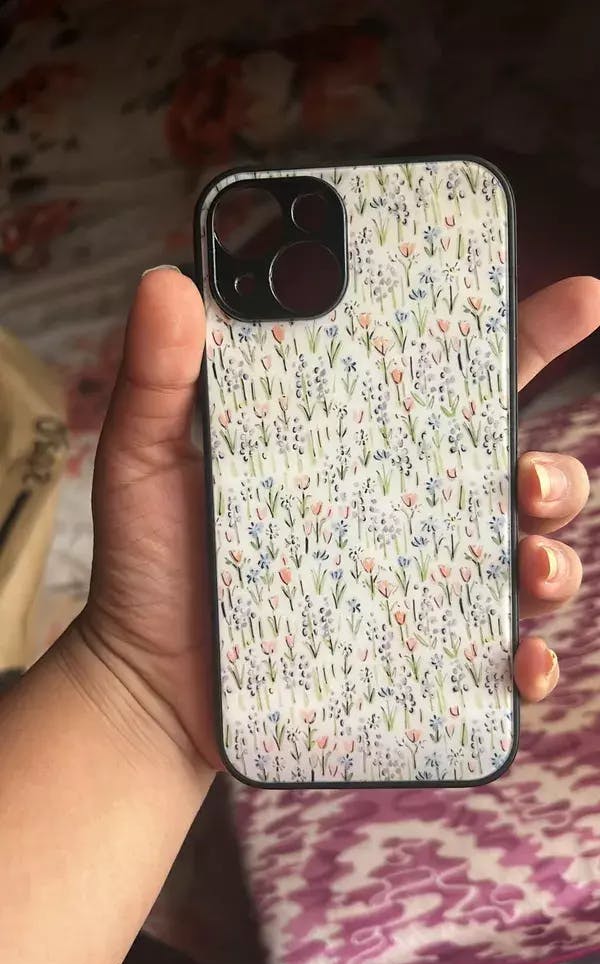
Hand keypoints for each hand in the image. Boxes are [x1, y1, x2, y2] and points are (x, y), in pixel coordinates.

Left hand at [73, 268, 598, 770]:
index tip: (581, 300)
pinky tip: (520, 661)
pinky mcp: (414, 660)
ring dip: (556, 558)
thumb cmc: (150, 566)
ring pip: (528, 559)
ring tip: (528, 564)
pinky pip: (496, 658)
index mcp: (358, 448)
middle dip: (556, 468)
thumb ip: (158, 377)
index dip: (526, 332)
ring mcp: (416, 588)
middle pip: (516, 472)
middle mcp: (403, 513)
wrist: (144, 682)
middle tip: (527, 476)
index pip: (454, 379)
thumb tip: (169, 279)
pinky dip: (530, 660)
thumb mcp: (147, 460)